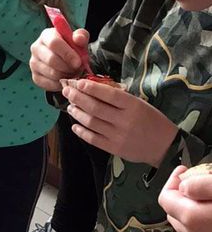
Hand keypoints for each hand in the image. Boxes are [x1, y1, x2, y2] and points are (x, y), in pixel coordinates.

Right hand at [30, 27, 88, 90]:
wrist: (66, 60)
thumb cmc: (72, 48)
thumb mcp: (79, 40)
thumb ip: (81, 37)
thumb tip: (78, 38)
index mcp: (46, 35)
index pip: (54, 43)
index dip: (67, 53)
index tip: (78, 62)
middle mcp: (36, 48)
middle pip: (51, 60)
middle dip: (68, 67)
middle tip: (78, 69)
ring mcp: (33, 63)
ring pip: (51, 73)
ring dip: (66, 76)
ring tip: (74, 73)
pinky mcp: (35, 77)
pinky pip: (49, 83)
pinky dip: (61, 83)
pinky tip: (67, 78)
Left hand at [62, 79, 177, 165]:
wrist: (164, 146)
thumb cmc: (152, 120)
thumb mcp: (140, 104)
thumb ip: (120, 99)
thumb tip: (94, 89)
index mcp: (133, 106)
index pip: (109, 94)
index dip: (91, 88)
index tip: (78, 82)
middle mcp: (124, 120)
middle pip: (95, 108)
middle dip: (78, 98)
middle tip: (67, 91)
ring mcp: (118, 136)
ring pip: (92, 122)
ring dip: (78, 113)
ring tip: (70, 107)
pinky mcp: (114, 148)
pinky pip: (93, 139)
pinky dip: (82, 132)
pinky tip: (75, 125)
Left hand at [159, 166, 211, 231]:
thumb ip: (200, 185)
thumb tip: (182, 185)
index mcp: (191, 217)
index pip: (165, 197)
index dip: (173, 180)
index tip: (184, 170)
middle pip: (173, 210)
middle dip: (180, 192)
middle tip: (194, 178)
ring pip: (186, 219)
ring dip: (191, 203)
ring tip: (205, 189)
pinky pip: (199, 226)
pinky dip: (201, 213)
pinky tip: (211, 204)